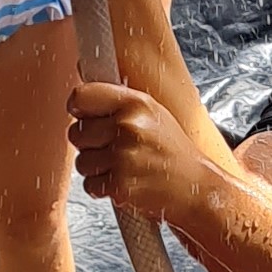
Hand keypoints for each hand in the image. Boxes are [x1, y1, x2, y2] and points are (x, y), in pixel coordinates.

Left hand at [67, 80, 215, 226]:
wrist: (195, 186)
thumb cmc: (172, 150)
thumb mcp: (152, 113)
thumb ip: (117, 101)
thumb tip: (79, 84)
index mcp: (136, 103)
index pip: (81, 96)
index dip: (77, 107)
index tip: (83, 114)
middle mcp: (129, 127)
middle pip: (76, 132)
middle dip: (88, 143)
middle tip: (113, 147)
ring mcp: (124, 157)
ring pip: (81, 162)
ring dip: (96, 168)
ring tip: (122, 166)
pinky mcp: (121, 185)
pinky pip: (90, 185)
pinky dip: (103, 187)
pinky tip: (124, 181)